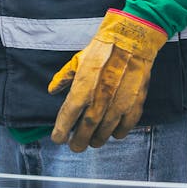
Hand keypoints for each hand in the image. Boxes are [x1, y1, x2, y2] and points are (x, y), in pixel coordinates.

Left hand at [48, 10, 167, 150]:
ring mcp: (118, 103)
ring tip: (93, 142)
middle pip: (86, 129)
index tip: (58, 139)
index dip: (61, 131)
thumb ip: (64, 77)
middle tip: (75, 147)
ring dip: (98, 139)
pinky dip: (119, 133)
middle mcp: (99, 99)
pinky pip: (126, 125)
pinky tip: (114, 134)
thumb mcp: (77, 60)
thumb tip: (52, 90)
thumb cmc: (102, 50)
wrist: (131, 40)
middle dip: (79, 141)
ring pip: (106, 131)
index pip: (68, 116)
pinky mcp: (134, 103)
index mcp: (82, 88)